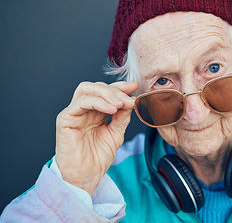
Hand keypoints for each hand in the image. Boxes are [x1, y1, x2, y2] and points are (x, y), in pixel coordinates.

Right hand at [55, 81, 137, 195]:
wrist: (86, 177)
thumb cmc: (97, 158)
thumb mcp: (116, 133)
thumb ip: (122, 116)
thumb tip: (131, 100)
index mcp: (95, 112)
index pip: (105, 92)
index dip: (119, 87)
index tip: (134, 87)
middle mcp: (83, 110)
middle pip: (96, 87)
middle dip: (114, 90)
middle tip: (127, 98)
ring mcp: (73, 113)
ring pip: (86, 90)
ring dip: (106, 94)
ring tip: (120, 104)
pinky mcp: (65, 119)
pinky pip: (80, 103)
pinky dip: (97, 102)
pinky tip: (111, 109)